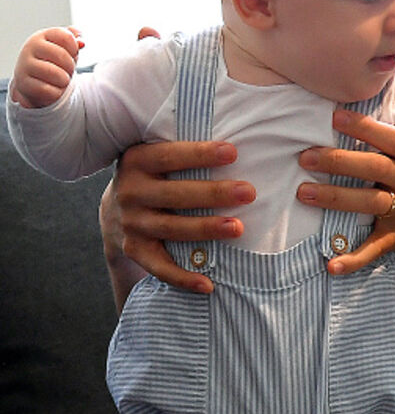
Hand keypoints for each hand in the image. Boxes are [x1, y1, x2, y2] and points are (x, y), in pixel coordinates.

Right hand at [11, 26, 83, 107]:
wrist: (32, 81)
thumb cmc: (52, 62)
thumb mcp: (64, 48)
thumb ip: (74, 41)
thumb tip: (81, 42)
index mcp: (42, 36)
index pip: (66, 37)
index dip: (74, 48)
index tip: (72, 54)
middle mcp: (30, 48)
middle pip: (62, 55)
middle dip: (71, 66)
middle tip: (67, 70)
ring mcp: (25, 66)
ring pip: (57, 74)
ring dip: (65, 80)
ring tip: (61, 79)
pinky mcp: (24, 84)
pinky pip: (50, 90)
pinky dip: (57, 92)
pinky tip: (52, 88)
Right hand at [103, 140, 253, 293]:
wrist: (116, 207)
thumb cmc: (158, 173)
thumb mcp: (160, 153)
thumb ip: (189, 148)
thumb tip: (241, 139)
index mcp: (138, 160)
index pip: (171, 156)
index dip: (201, 154)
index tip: (233, 152)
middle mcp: (130, 192)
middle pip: (176, 194)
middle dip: (214, 193)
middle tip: (249, 192)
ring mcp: (131, 223)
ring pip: (172, 229)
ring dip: (206, 230)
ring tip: (237, 228)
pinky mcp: (135, 250)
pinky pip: (160, 267)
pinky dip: (183, 278)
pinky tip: (208, 284)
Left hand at [297, 108, 394, 274]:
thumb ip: (391, 146)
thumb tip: (349, 117)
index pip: (389, 138)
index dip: (363, 126)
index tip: (334, 117)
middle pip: (373, 167)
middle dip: (337, 161)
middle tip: (305, 157)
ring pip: (368, 202)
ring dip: (335, 198)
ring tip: (304, 193)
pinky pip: (374, 248)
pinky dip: (353, 258)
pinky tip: (332, 264)